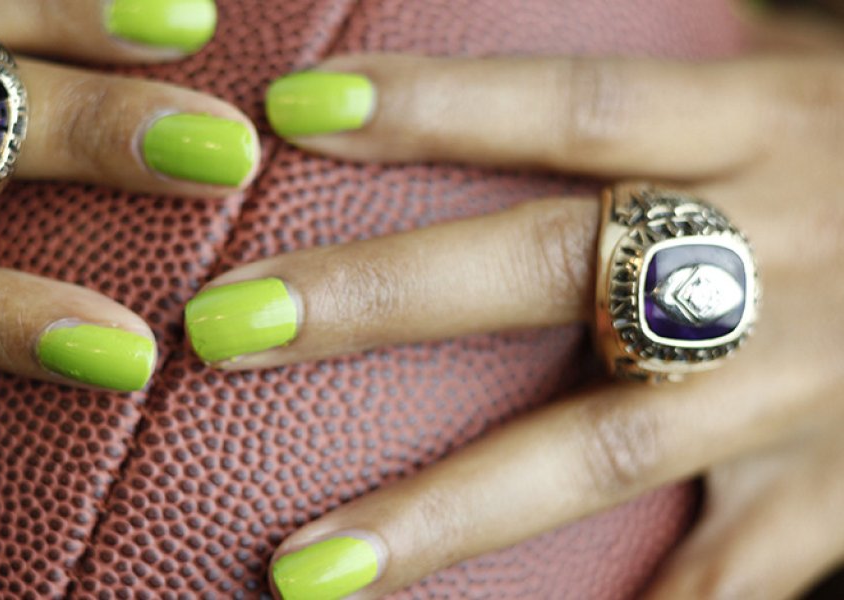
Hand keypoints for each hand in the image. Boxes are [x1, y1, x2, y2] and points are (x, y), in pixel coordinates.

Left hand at [180, 16, 843, 599]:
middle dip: (377, 300)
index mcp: (755, 123)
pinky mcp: (836, 497)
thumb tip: (486, 36)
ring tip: (299, 568)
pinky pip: (725, 586)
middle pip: (544, 268)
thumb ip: (659, 68)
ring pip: (605, 454)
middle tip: (223, 328)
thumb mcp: (793, 70)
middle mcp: (768, 253)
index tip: (287, 112)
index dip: (431, 100)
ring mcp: (802, 388)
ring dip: (446, 515)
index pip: (566, 102)